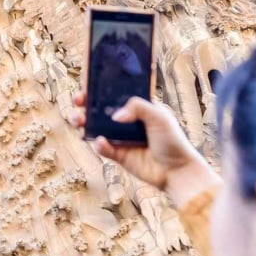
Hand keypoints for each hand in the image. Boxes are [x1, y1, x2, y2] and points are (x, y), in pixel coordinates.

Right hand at [71, 94, 218, 208]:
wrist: (177, 170)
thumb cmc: (172, 140)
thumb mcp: (159, 117)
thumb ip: (138, 107)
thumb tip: (115, 116)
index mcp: (136, 107)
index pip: (114, 93)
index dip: (98, 88)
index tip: (86, 84)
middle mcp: (125, 120)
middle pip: (99, 109)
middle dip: (85, 104)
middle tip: (78, 101)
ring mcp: (120, 137)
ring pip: (95, 127)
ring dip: (84, 122)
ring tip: (79, 120)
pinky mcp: (118, 154)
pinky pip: (103, 147)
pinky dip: (99, 144)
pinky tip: (101, 141)